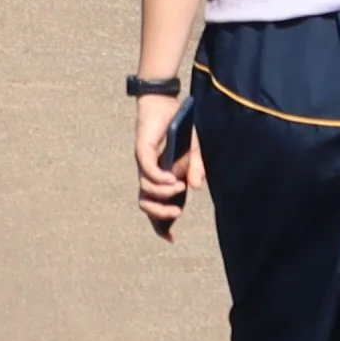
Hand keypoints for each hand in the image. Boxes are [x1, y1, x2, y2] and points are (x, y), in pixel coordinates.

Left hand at [133, 101, 197, 236]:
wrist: (167, 102)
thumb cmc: (180, 126)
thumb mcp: (195, 150)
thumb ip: (196, 169)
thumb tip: (196, 187)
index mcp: (162, 177)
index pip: (156, 205)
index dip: (160, 224)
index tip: (170, 239)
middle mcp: (150, 174)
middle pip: (145, 204)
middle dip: (159, 216)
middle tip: (175, 214)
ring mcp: (144, 163)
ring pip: (144, 191)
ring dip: (162, 195)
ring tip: (177, 188)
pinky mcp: (143, 150)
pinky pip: (147, 171)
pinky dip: (159, 180)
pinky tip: (172, 180)